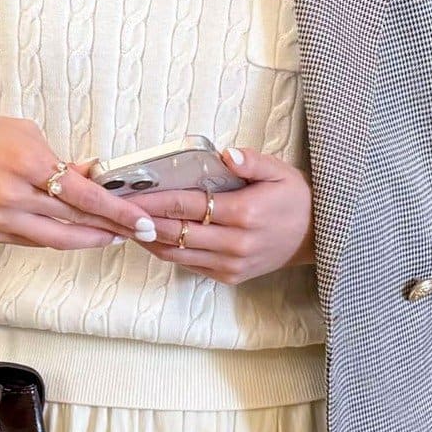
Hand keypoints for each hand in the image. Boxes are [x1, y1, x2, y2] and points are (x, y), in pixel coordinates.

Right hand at [0, 112, 158, 249]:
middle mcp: (14, 195)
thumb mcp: (22, 132)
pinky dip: (58, 237)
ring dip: (90, 239)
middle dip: (114, 227)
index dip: (119, 210)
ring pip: (58, 239)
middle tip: (141, 231)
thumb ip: (60, 158)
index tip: (144, 219)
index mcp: (26, 161)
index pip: (85, 194)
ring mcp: (1, 219)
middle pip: (77, 221)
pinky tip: (77, 233)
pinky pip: (34, 240)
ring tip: (113, 235)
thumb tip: (93, 176)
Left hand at [68, 143, 315, 283]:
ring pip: (176, 253)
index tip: (126, 194)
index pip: (185, 205)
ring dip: (148, 239)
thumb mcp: (280, 172)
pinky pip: (189, 264)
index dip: (152, 200)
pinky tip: (151, 237)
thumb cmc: (295, 199)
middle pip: (173, 231)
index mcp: (243, 213)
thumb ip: (252, 161)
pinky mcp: (229, 276)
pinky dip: (166, 251)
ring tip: (125, 224)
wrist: (317, 238)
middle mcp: (234, 243)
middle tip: (114, 209)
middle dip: (141, 220)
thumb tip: (225, 154)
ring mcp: (230, 264)